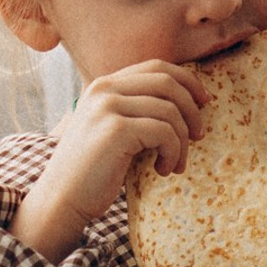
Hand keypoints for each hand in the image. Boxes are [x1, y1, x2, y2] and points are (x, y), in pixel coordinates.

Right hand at [11, 61, 209, 260]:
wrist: (62, 199)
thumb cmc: (95, 169)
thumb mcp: (115, 128)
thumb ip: (138, 107)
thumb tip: (191, 97)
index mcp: (104, 85)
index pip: (157, 67)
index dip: (188, 81)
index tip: (204, 102)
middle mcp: (103, 89)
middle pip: (168, 83)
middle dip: (192, 109)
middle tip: (198, 135)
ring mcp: (108, 108)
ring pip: (170, 111)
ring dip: (182, 141)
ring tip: (174, 163)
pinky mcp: (116, 130)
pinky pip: (165, 132)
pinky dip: (173, 153)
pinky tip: (163, 170)